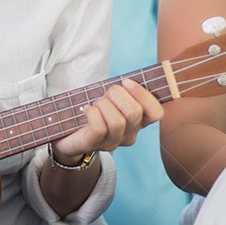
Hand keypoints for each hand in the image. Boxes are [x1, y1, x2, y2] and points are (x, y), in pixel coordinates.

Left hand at [49, 78, 164, 163]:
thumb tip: (130, 79)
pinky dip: (92, 112)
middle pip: (135, 112)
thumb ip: (124, 90)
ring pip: (117, 121)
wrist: (69, 135)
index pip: (156, 113)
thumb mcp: (112, 99)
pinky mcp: (94, 145)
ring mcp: (112, 143)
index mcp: (138, 122)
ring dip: (103, 104)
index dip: (143, 94)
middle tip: (106, 93)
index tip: (127, 82)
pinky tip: (86, 110)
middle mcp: (129, 135)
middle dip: (117, 94)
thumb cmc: (94, 111)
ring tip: (95, 104)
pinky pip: (99, 128)